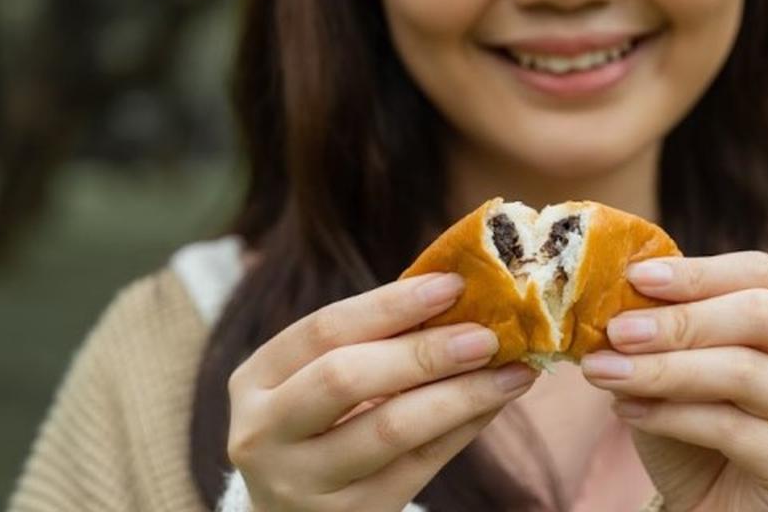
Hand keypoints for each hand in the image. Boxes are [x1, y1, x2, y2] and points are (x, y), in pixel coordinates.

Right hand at [227, 272, 539, 511]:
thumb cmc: (321, 426)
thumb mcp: (319, 381)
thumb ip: (373, 341)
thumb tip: (462, 295)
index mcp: (255, 380)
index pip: (324, 330)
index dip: (390, 304)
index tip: (452, 285)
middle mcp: (264, 433)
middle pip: (346, 378)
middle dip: (424, 352)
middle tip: (486, 335)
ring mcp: (302, 483)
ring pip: (390, 429)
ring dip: (460, 394)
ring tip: (512, 370)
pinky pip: (419, 466)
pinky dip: (464, 428)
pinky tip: (495, 402)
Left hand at [580, 251, 767, 511]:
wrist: (716, 509)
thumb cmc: (699, 429)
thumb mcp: (680, 365)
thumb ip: (666, 327)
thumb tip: (620, 289)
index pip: (764, 274)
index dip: (701, 272)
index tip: (637, 277)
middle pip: (762, 315)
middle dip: (681, 320)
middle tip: (617, 331)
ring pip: (743, 372)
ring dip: (663, 369)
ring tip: (606, 373)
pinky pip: (732, 429)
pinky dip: (669, 416)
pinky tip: (628, 413)